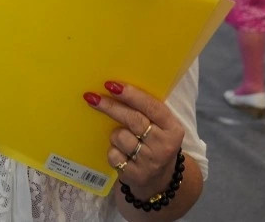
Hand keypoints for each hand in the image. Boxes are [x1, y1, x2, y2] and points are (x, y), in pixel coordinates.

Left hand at [85, 81, 185, 199]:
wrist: (159, 180)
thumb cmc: (154, 143)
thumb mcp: (159, 127)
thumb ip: (145, 110)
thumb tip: (114, 87)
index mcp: (173, 128)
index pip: (152, 107)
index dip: (131, 95)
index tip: (110, 85)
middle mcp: (164, 145)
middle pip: (133, 119)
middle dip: (110, 106)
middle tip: (92, 97)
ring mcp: (150, 162)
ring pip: (120, 137)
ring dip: (115, 135)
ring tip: (122, 139)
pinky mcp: (136, 175)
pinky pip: (114, 155)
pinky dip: (113, 152)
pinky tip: (121, 155)